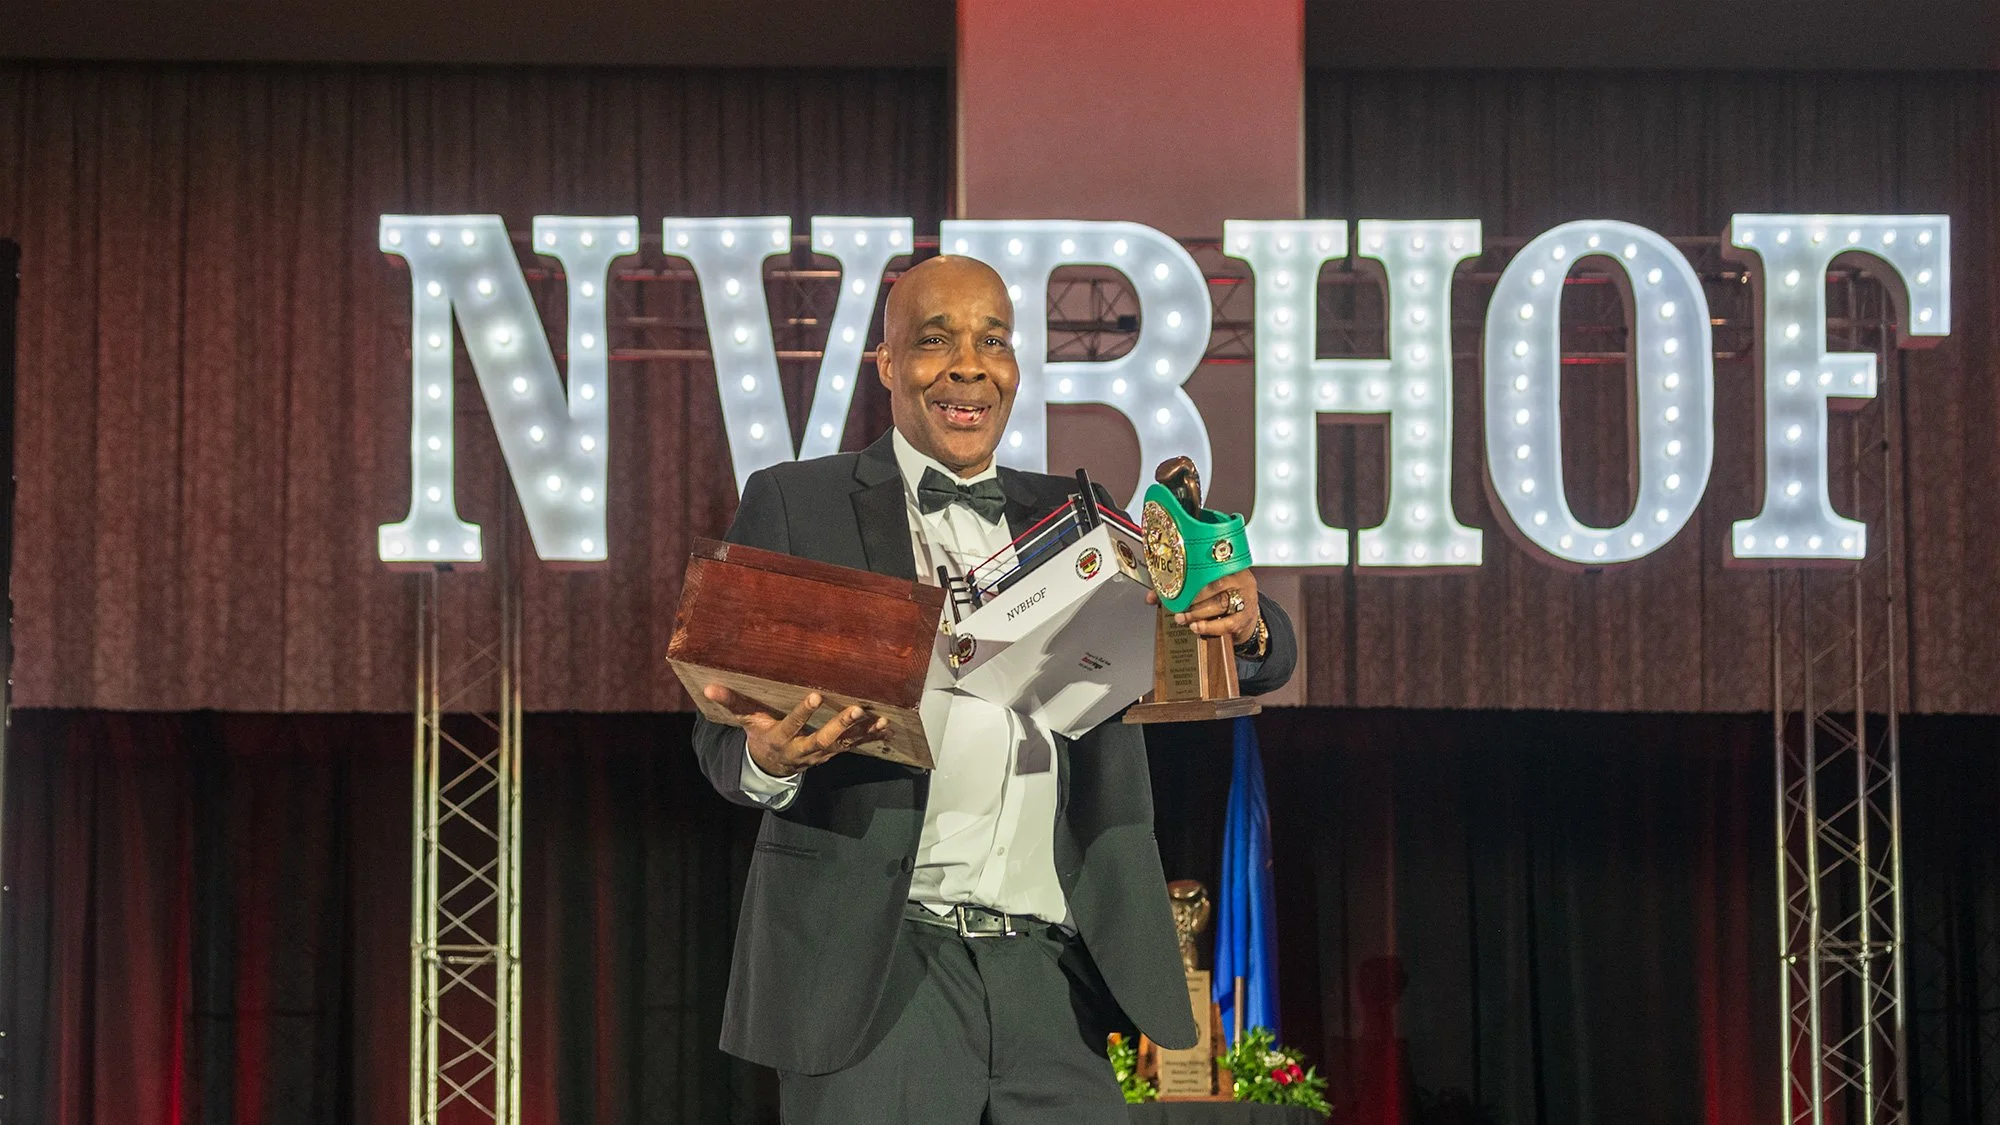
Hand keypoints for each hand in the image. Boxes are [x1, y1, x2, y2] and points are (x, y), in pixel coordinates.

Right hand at [702, 686, 886, 778]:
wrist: (772, 765)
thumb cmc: (760, 734)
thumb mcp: (745, 721)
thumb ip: (732, 702)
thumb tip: (709, 686)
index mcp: (779, 738)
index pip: (791, 725)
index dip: (802, 713)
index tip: (814, 696)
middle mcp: (802, 749)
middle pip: (822, 739)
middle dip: (840, 725)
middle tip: (857, 709)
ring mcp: (820, 754)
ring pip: (843, 745)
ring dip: (862, 733)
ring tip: (879, 719)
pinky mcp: (833, 753)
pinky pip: (854, 747)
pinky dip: (870, 738)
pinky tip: (886, 727)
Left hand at [1145, 569, 1260, 647]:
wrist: (1248, 615)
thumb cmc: (1221, 597)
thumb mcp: (1204, 587)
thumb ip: (1177, 589)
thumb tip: (1150, 597)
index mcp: (1228, 565)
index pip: (1210, 565)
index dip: (1192, 573)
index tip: (1175, 581)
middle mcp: (1239, 578)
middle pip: (1215, 585)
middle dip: (1192, 598)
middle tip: (1177, 608)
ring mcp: (1245, 597)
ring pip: (1221, 603)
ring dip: (1197, 613)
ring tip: (1182, 619)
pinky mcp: (1245, 617)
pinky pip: (1228, 622)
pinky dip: (1210, 626)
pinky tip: (1197, 627)